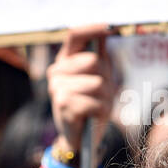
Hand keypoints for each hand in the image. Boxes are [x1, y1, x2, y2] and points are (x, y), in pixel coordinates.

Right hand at [46, 25, 117, 155]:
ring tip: (97, 106)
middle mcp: (56, 71)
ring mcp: (57, 88)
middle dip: (107, 78)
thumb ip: (101, 55)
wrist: (80, 139)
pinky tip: (93, 116)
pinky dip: (102, 110)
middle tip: (102, 94)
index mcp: (65, 60)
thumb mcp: (99, 77)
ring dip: (106, 97)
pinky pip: (96, 102)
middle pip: (94, 61)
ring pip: (98, 83)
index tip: (111, 28)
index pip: (75, 35)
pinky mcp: (64, 105)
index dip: (93, 29)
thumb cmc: (92, 104)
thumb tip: (108, 28)